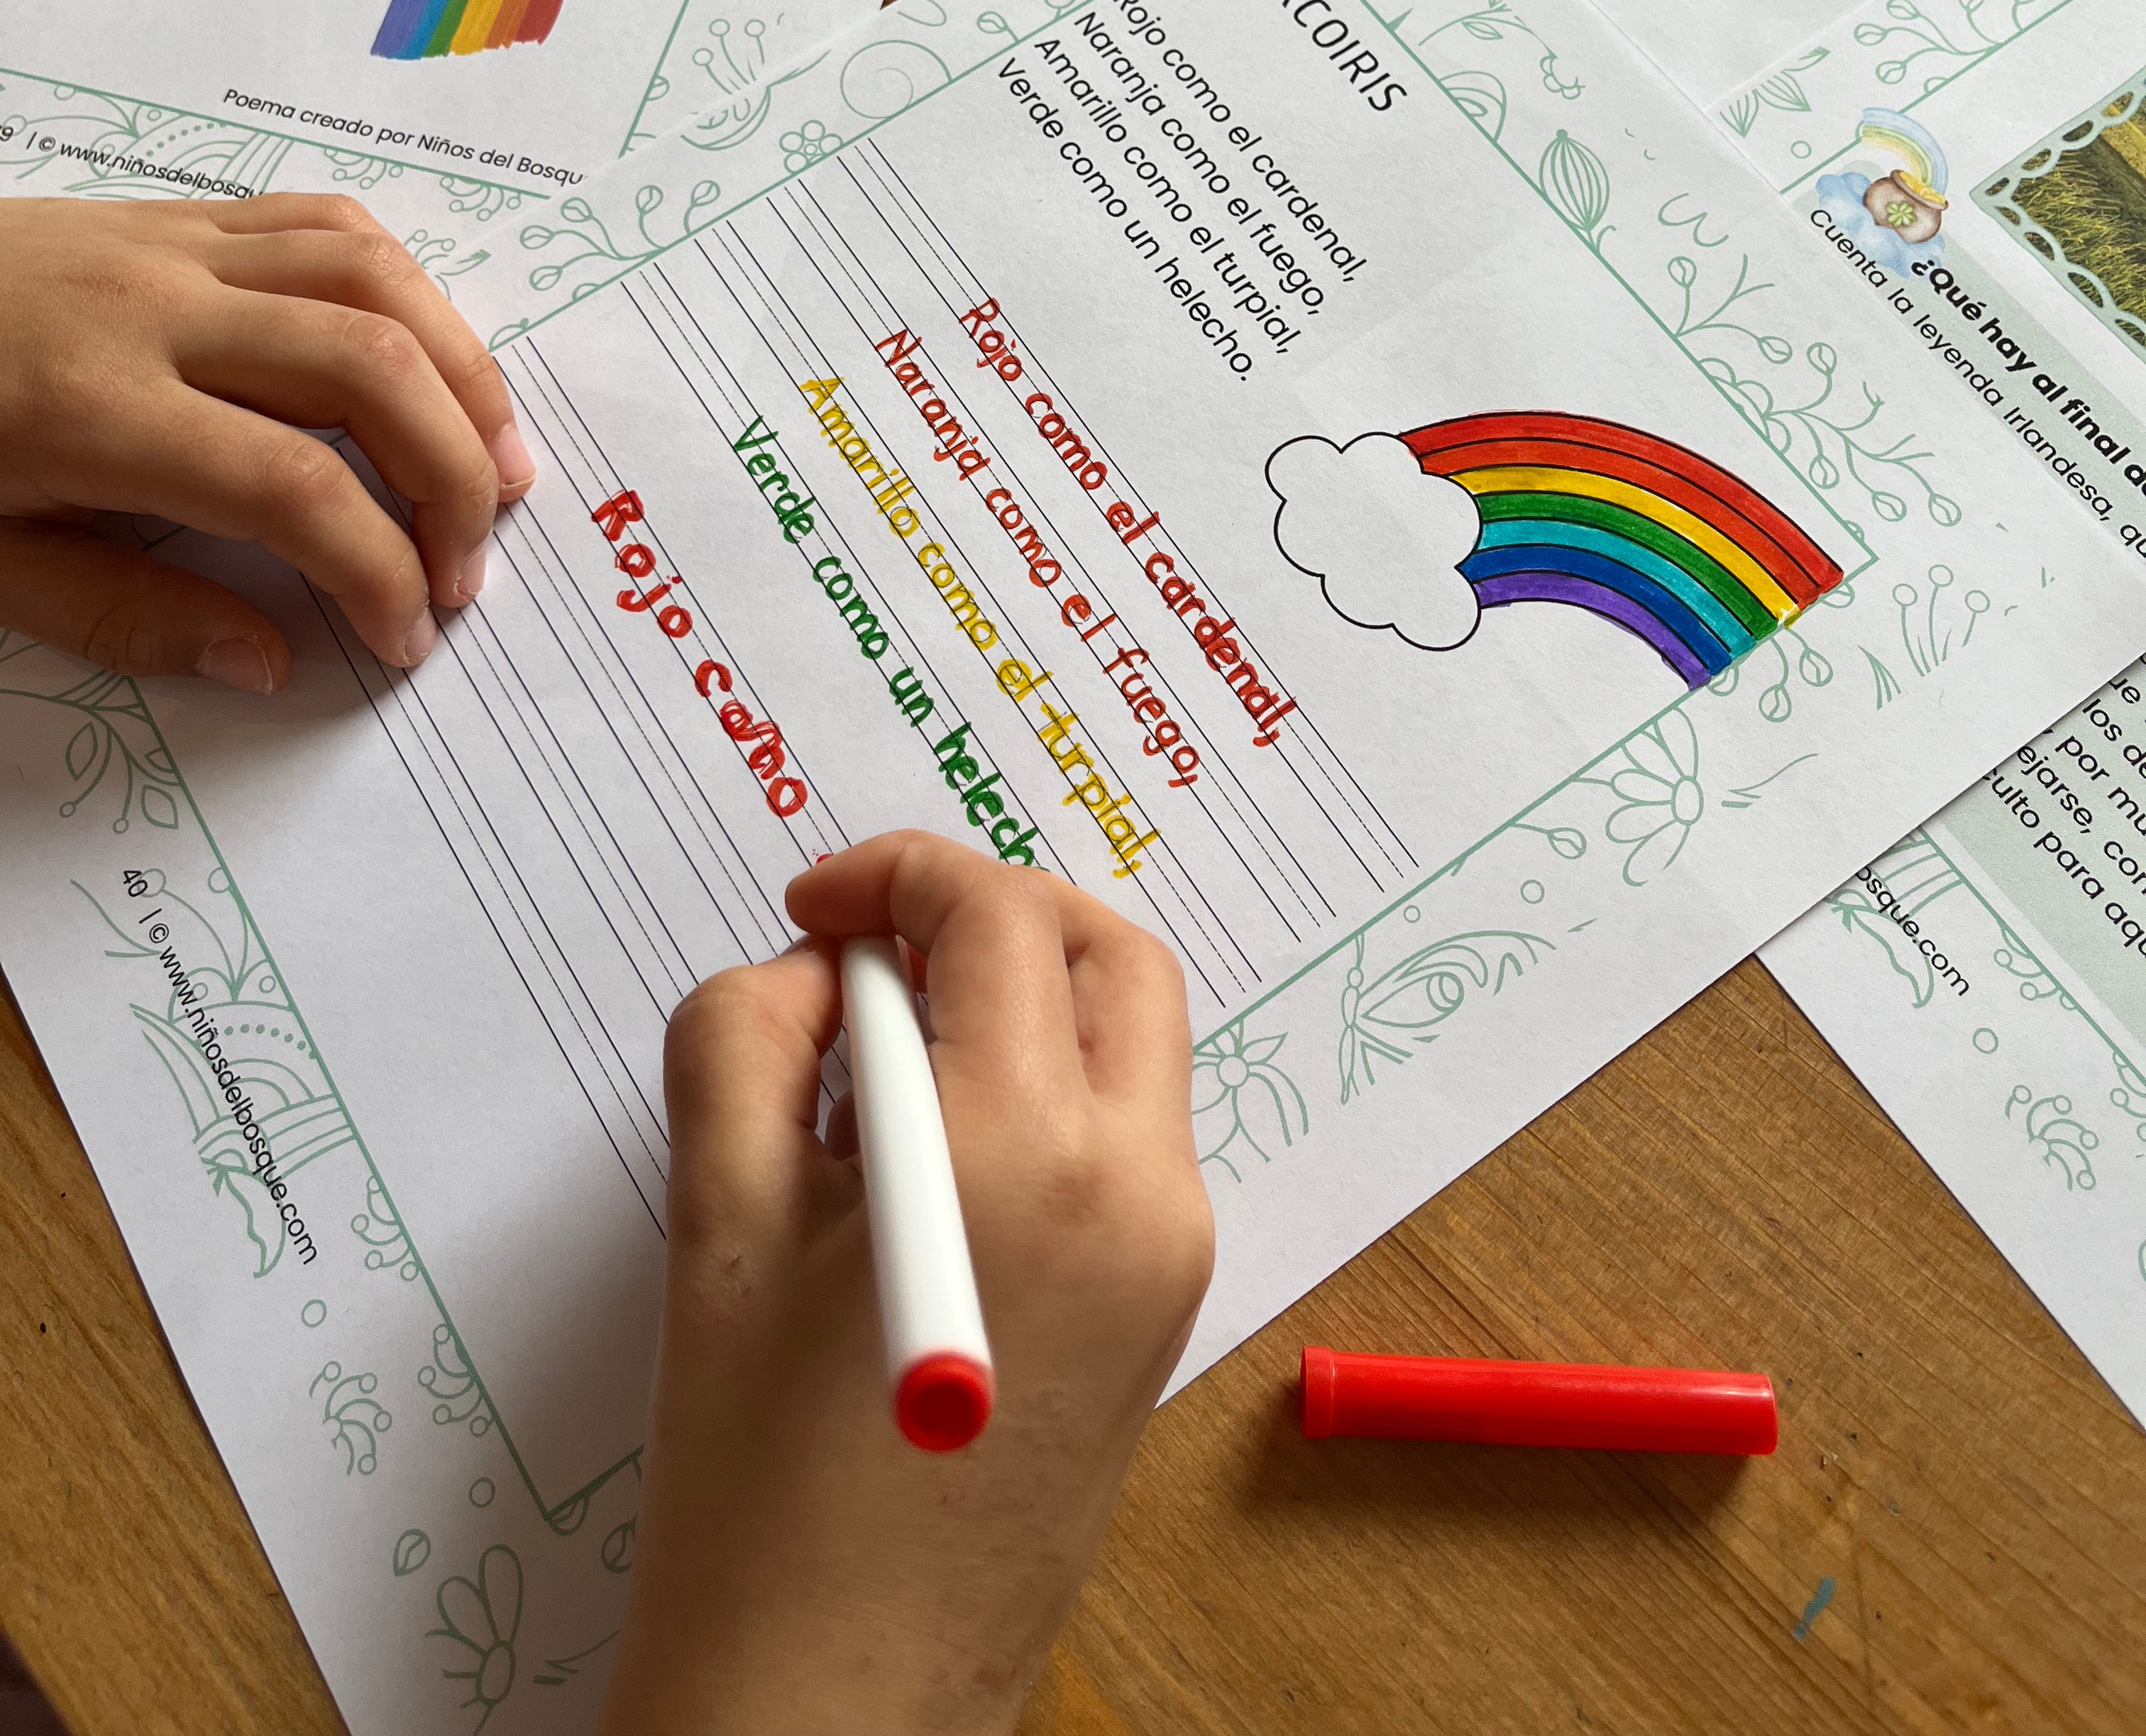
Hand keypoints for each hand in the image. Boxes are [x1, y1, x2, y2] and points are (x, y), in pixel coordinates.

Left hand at [0, 194, 533, 687]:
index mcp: (90, 411)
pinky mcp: (182, 214)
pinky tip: (430, 357)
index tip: (402, 636)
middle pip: (366, 366)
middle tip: (468, 566)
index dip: (375, 570)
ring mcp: (173, 246)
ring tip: (501, 462)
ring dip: (463, 372)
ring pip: (372, 278)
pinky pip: (326, 223)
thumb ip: (126, 616)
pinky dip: (407, 288)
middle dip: (452, 475)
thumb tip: (271, 660)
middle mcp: (151, 310)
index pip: (290, 487)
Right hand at [602, 832, 1214, 1735]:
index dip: (898, 874)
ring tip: (888, 1066)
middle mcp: (1132, 1183)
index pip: (998, 916)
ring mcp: (1170, 1248)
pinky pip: (1127, 1132)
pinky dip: (1046, 1088)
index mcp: (1020, 1149)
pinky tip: (933, 1154)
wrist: (836, 1693)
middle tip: (874, 954)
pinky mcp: (1170, 1304)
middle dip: (990, 915)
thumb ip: (751, 1032)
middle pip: (1105, 952)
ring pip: (1130, 1036)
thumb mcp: (716, 1213)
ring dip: (1023, 1000)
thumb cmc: (756, 1475)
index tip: (815, 910)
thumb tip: (825, 970)